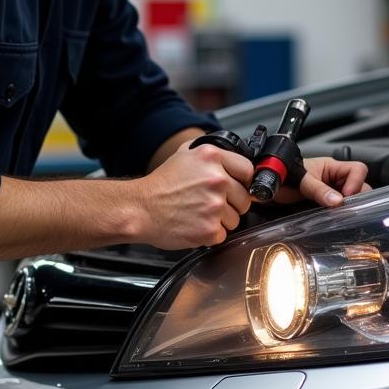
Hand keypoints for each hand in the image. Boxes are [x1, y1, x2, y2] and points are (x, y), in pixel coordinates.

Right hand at [133, 142, 252, 247]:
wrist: (140, 209)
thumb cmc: (161, 185)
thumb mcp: (185, 154)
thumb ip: (213, 155)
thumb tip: (235, 162)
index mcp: (212, 158)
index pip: (248, 171)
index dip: (242, 182)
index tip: (235, 188)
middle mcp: (216, 179)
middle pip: (245, 198)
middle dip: (231, 204)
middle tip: (209, 203)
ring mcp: (214, 205)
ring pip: (236, 219)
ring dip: (221, 221)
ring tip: (199, 214)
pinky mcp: (209, 229)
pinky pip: (223, 235)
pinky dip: (211, 234)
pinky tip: (195, 225)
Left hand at [275, 156, 370, 207]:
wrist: (267, 188)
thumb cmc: (282, 176)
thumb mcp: (301, 181)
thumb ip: (319, 190)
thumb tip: (338, 201)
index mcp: (332, 167)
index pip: (358, 170)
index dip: (356, 182)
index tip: (346, 196)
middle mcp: (335, 179)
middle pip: (360, 186)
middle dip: (356, 198)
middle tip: (344, 209)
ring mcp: (332, 193)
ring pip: (352, 200)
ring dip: (348, 207)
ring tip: (338, 215)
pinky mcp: (327, 205)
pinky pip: (340, 210)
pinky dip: (341, 215)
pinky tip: (334, 219)